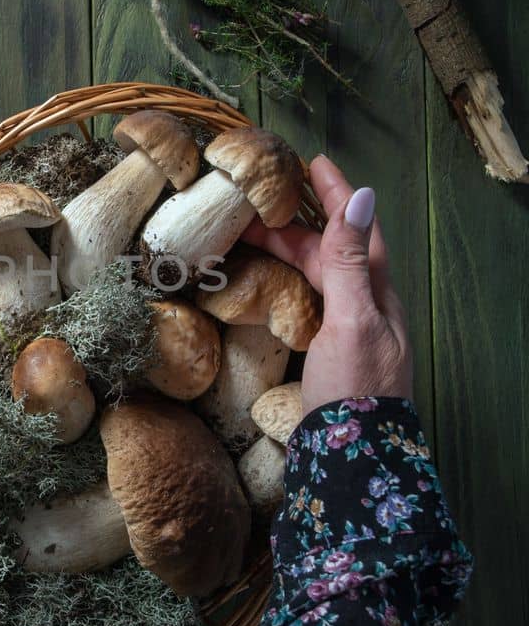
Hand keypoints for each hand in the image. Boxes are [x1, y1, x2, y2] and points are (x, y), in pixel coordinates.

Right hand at [243, 154, 412, 415]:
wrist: (353, 461)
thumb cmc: (356, 390)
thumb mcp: (352, 319)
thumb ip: (351, 261)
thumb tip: (362, 196)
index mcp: (376, 292)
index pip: (357, 228)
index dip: (335, 195)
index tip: (312, 163)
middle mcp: (365, 307)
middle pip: (331, 250)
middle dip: (298, 220)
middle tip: (258, 201)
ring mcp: (346, 331)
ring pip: (316, 275)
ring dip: (286, 250)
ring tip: (248, 234)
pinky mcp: (327, 354)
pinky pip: (305, 302)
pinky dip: (283, 282)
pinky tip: (263, 284)